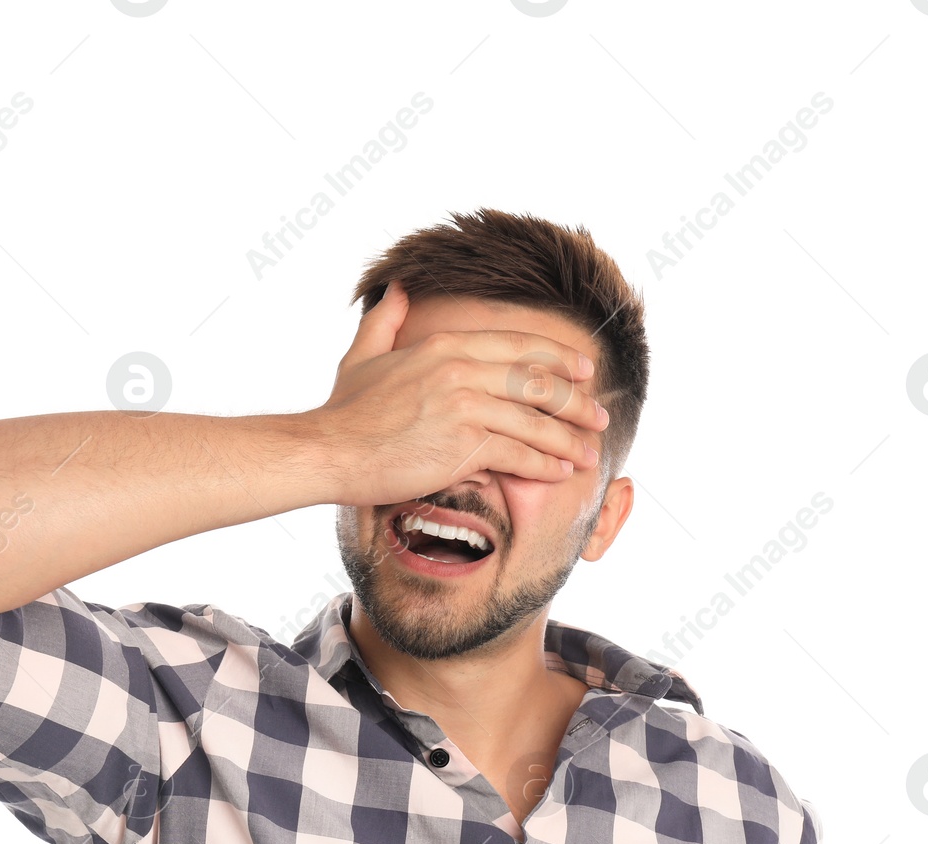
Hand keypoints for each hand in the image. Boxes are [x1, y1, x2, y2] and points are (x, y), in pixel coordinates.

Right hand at [304, 280, 609, 507]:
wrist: (328, 450)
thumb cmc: (343, 411)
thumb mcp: (363, 354)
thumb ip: (386, 319)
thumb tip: (396, 287)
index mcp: (445, 346)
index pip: (519, 347)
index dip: (558, 358)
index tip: (584, 370)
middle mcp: (461, 369)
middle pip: (537, 382)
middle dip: (576, 401)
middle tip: (598, 416)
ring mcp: (464, 406)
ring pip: (535, 421)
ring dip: (568, 439)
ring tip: (588, 453)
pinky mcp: (463, 445)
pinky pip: (518, 453)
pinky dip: (544, 464)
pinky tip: (560, 472)